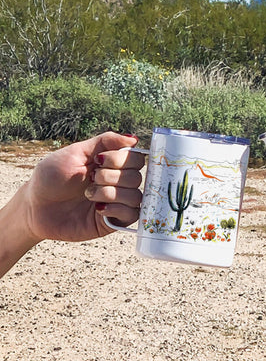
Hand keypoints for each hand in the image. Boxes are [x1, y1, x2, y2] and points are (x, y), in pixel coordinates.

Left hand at [22, 132, 145, 243]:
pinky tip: (98, 208)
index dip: (122, 159)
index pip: (136, 158)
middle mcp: (117, 182)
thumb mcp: (76, 152)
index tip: (98, 160)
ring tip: (88, 195)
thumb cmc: (51, 178)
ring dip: (111, 192)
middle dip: (112, 176)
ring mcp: (115, 202)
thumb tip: (134, 138)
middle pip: (137, 176)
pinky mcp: (111, 221)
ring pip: (135, 195)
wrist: (33, 207)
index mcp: (111, 164)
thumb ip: (105, 141)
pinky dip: (116, 209)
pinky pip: (132, 215)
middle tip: (90, 178)